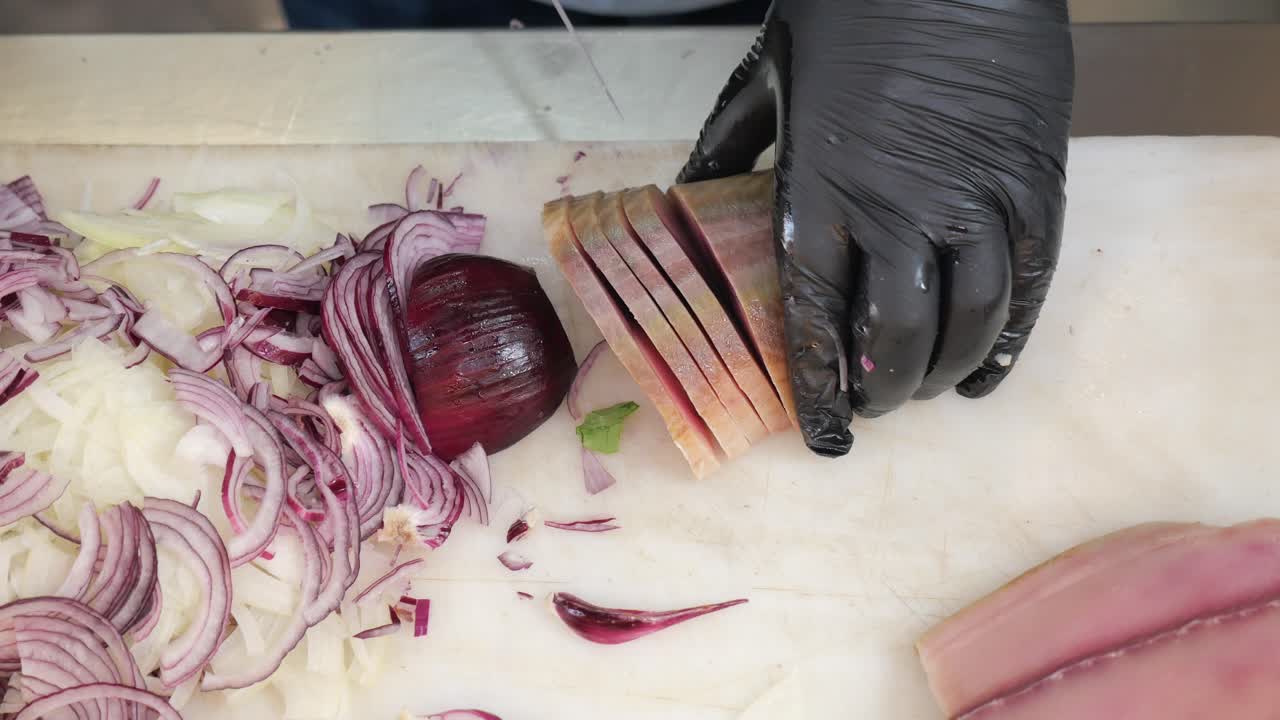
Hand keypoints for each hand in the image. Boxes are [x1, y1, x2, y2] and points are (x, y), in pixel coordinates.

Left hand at [678, 0, 1074, 456]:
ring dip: (941, 375)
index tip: (818, 432)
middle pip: (896, 337)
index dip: (818, 388)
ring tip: (919, 393)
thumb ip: (728, 143)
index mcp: (824, 188)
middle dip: (878, 392)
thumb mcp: (769, 70)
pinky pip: (1030, 285)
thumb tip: (686, 192)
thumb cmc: (855, 3)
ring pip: (969, 323)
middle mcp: (903, 209)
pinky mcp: (1037, 184)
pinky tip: (985, 374)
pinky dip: (1009, 341)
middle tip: (867, 410)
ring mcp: (979, 199)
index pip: (814, 317)